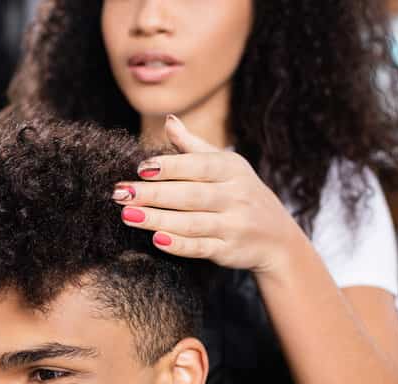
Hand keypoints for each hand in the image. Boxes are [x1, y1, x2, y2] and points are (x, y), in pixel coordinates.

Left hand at [113, 115, 304, 275]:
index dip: (168, 166)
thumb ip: (193, 147)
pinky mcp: (229, 250)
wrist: (278, 238)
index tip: (139, 169)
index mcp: (231, 170)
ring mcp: (233, 225)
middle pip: (189, 194)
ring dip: (157, 219)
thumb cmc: (241, 194)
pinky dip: (179, 244)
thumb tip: (169, 120)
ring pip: (191, 222)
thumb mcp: (226, 166)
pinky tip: (156, 239)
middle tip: (119, 193)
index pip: (197, 166)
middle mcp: (235, 196)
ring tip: (127, 215)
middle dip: (152, 194)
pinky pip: (201, 247)